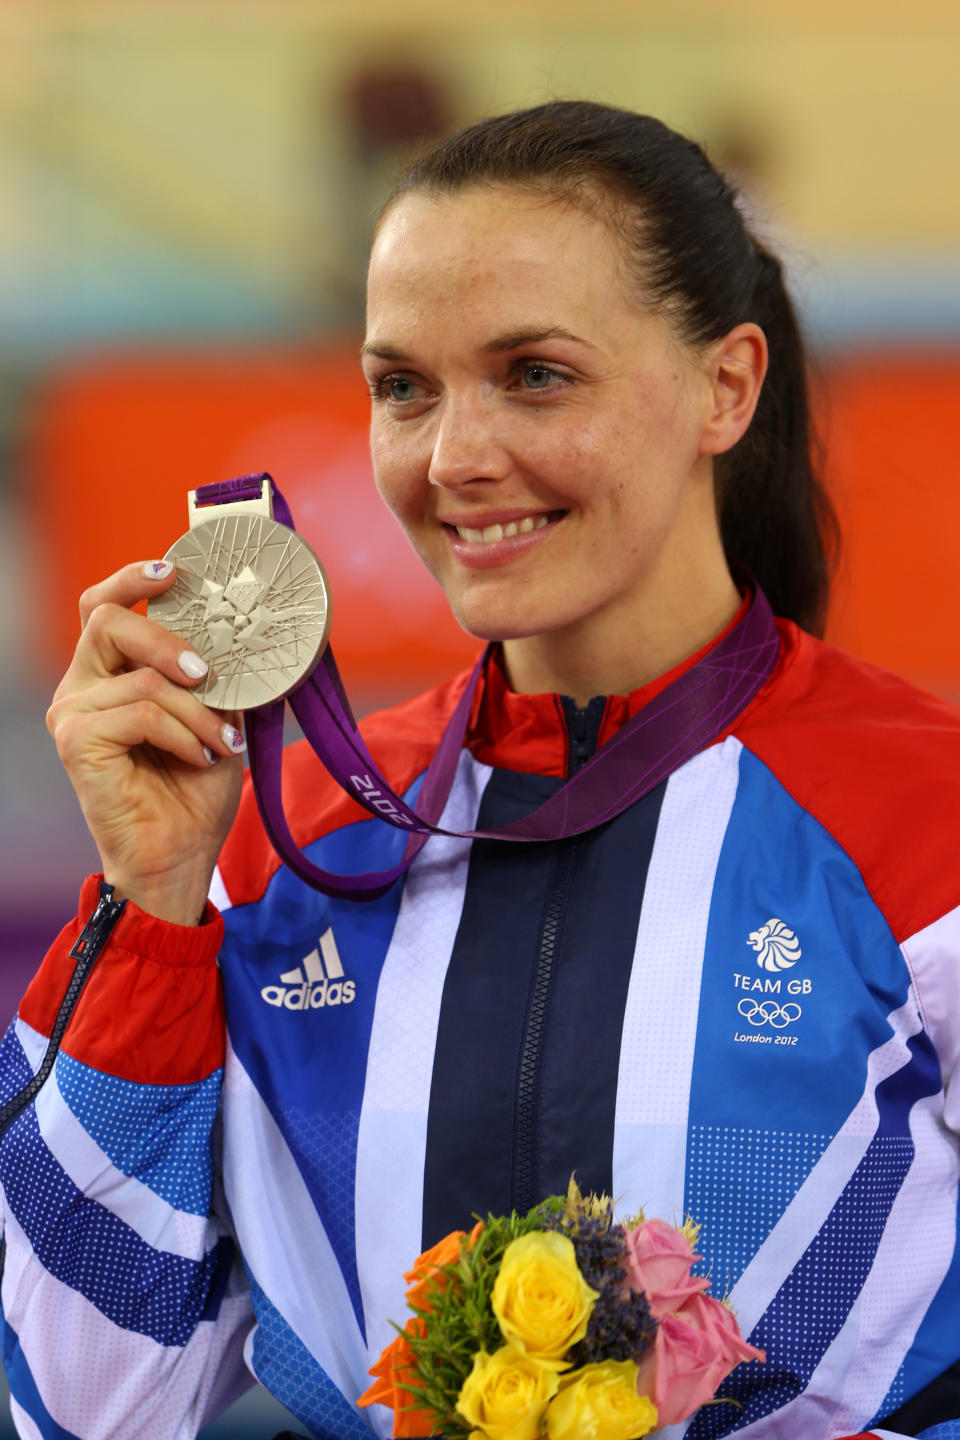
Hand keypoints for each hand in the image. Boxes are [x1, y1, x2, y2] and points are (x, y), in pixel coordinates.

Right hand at [47, 561, 246, 923]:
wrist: (180, 856)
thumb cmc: (194, 789)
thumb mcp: (216, 714)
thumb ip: (215, 671)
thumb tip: (248, 627)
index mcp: (108, 674)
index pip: (102, 606)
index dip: (133, 578)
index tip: (175, 570)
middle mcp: (80, 688)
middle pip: (106, 621)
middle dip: (167, 641)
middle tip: (206, 673)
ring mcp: (71, 714)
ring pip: (143, 679)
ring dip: (198, 712)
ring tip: (220, 743)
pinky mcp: (76, 742)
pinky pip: (142, 713)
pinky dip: (185, 734)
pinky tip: (200, 758)